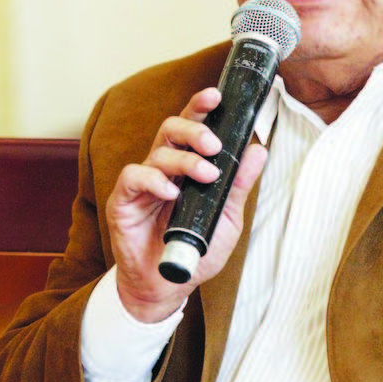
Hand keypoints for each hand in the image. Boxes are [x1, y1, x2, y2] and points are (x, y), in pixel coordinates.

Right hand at [105, 87, 266, 322]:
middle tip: (214, 145)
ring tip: (206, 176)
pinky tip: (171, 193)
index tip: (216, 96)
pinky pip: (134, 177)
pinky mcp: (124, 200)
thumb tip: (259, 150)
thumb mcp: (227, 216)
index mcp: (187, 166)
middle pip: (171, 129)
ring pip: (158, 152)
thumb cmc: (197, 248)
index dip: (200, 107)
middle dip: (194, 129)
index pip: (192, 127)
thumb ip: (238, 184)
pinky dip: (154, 180)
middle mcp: (163, 168)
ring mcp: (143, 183)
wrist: (169, 284)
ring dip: (185, 160)